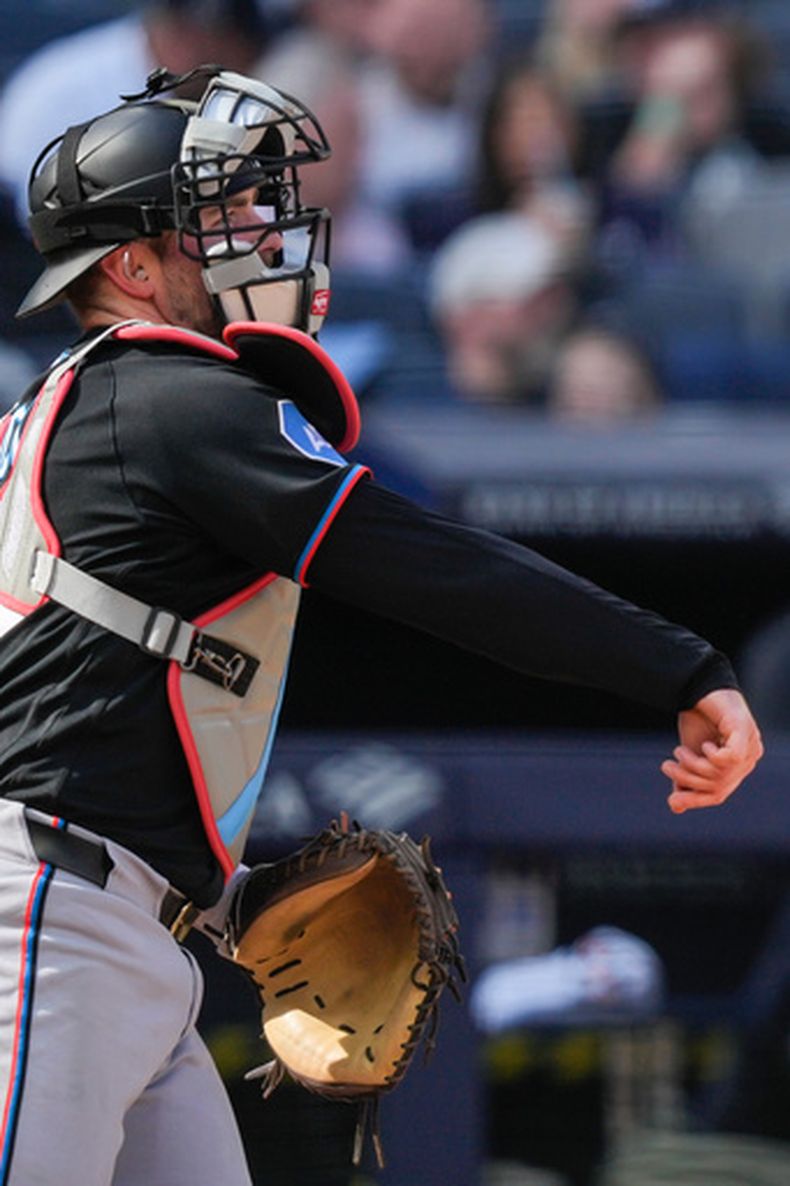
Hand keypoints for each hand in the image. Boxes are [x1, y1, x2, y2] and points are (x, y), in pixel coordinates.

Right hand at [661, 689, 763, 813]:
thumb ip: (686, 777)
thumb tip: (675, 806)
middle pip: (718, 788)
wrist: (698, 688)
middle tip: (667, 765)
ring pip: (721, 775)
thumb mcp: (689, 754)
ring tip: (678, 751)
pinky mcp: (746, 732)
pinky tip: (705, 744)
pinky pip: (730, 759)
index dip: (695, 799)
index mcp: (738, 766)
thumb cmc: (697, 719)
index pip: (718, 795)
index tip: (672, 800)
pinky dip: (712, 756)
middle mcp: (749, 757)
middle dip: (688, 779)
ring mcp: (751, 744)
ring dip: (693, 766)